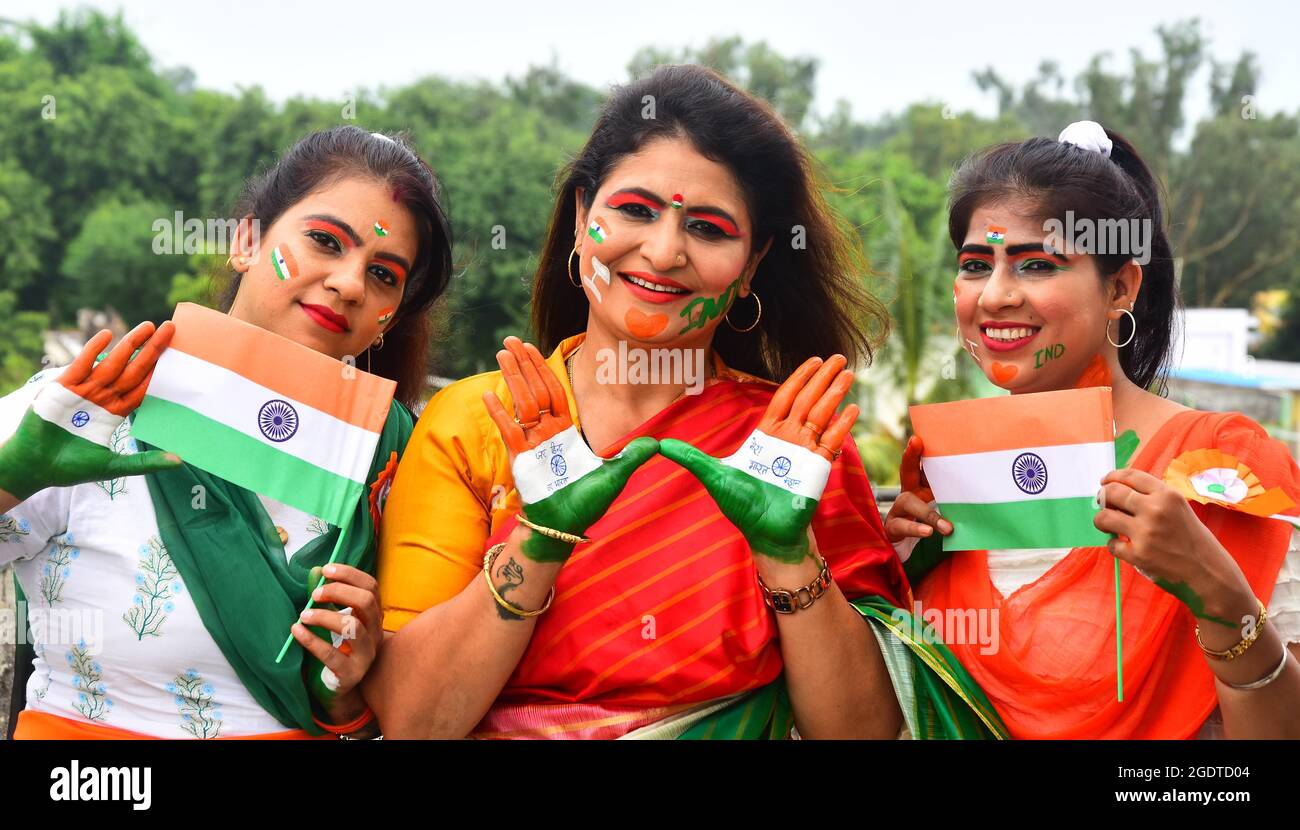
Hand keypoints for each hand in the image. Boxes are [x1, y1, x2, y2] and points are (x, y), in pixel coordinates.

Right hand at [0, 322, 180, 500]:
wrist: (35, 468)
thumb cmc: (72, 469)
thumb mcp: (114, 466)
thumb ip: (145, 462)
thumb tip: (179, 463)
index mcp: (116, 412)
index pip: (143, 387)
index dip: (159, 371)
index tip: (177, 354)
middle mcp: (103, 398)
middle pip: (133, 370)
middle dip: (151, 350)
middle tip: (169, 329)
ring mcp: (84, 391)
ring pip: (112, 364)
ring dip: (129, 345)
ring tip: (148, 327)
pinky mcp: (63, 388)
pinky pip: (81, 365)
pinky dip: (92, 350)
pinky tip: (106, 335)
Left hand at [293, 564, 383, 716]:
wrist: (339, 688)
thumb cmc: (336, 648)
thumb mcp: (334, 620)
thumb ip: (326, 597)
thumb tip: (315, 571)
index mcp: (373, 616)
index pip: (371, 586)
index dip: (349, 574)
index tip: (325, 570)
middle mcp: (375, 632)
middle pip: (366, 601)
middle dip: (339, 592)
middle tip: (315, 594)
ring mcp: (367, 653)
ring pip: (353, 627)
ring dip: (325, 616)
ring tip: (304, 615)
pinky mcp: (352, 673)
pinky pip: (333, 655)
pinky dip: (312, 641)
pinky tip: (297, 631)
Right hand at [483, 336, 657, 561]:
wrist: (565, 528)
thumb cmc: (587, 505)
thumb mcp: (616, 476)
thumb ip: (633, 456)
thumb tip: (658, 442)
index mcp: (566, 433)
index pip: (554, 392)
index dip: (544, 369)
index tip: (532, 348)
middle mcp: (546, 434)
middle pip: (535, 391)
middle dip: (524, 365)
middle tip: (509, 340)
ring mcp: (531, 445)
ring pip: (521, 404)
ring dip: (512, 378)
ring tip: (501, 354)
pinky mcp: (520, 459)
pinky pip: (509, 431)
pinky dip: (499, 413)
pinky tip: (489, 394)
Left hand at [660, 355, 856, 563]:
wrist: (765, 533)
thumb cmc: (742, 506)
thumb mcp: (714, 476)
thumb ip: (691, 458)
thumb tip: (658, 445)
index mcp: (767, 435)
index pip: (785, 398)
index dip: (799, 378)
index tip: (814, 361)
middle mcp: (789, 439)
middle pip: (808, 400)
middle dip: (823, 378)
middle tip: (839, 357)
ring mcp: (805, 452)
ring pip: (822, 415)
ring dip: (835, 394)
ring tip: (848, 374)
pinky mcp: (818, 468)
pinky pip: (832, 441)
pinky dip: (842, 426)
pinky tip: (852, 409)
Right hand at [884, 435, 951, 543]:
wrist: (908, 546)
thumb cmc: (932, 524)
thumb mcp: (942, 508)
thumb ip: (956, 498)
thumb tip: (985, 485)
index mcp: (921, 487)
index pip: (922, 464)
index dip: (919, 451)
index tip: (920, 437)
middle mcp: (908, 493)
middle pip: (907, 471)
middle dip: (910, 456)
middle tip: (915, 442)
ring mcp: (898, 510)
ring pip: (909, 503)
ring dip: (928, 513)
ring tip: (947, 526)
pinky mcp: (894, 528)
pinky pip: (903, 526)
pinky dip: (916, 528)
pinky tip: (929, 531)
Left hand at [1095, 468, 1252, 626]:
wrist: (1209, 573)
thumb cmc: (1194, 540)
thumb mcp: (1180, 509)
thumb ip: (1154, 499)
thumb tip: (1119, 493)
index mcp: (1167, 495)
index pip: (1130, 476)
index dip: (1112, 477)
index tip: (1105, 482)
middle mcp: (1155, 510)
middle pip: (1112, 493)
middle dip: (1103, 498)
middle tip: (1103, 504)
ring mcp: (1145, 533)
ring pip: (1103, 518)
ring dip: (1102, 521)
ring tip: (1109, 525)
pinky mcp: (1138, 555)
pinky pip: (1111, 544)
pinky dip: (1114, 545)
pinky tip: (1124, 546)